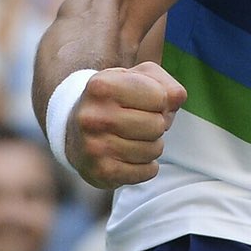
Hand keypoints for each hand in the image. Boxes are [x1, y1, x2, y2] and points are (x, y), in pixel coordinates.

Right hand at [67, 61, 186, 187]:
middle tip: (139, 123)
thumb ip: (166, 84)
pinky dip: (146, 166)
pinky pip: (147, 172)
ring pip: (154, 150)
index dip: (160, 101)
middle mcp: (93, 116)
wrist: (75, 132)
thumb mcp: (138, 79)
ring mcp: (94, 147)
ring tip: (132, 138)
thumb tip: (176, 99)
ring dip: (151, 145)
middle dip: (156, 125)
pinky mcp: (101, 172)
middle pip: (158, 125)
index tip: (143, 103)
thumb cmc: (115, 100)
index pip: (160, 97)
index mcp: (102, 86)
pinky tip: (129, 156)